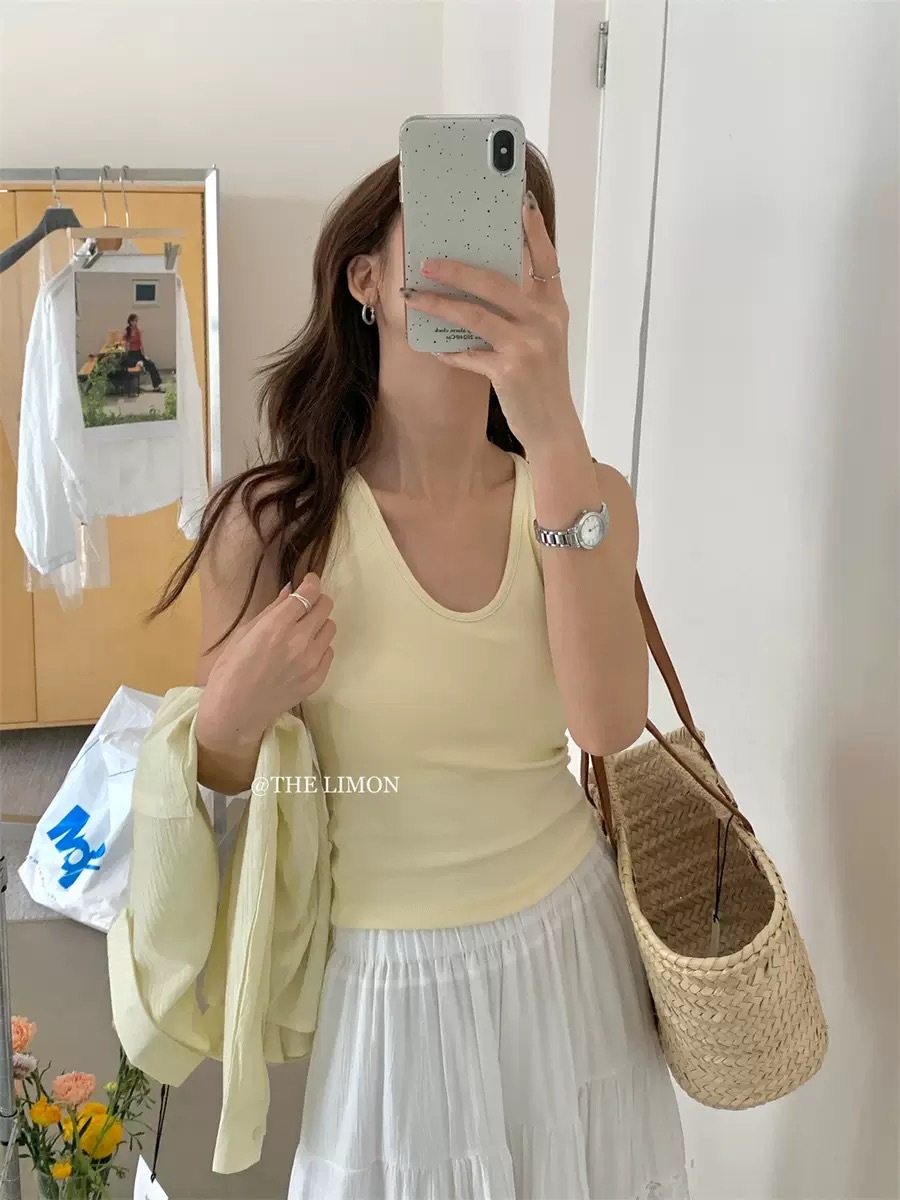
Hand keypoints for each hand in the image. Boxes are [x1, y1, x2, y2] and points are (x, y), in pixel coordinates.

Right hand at [198, 573, 335, 746]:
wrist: (235, 711)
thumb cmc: (231, 669)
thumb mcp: (245, 632)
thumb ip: (272, 609)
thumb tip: (290, 589)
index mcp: (277, 625)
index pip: (308, 593)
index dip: (311, 583)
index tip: (309, 581)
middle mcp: (299, 640)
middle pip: (325, 607)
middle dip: (316, 601)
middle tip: (306, 605)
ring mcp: (311, 661)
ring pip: (330, 628)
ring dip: (319, 624)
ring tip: (303, 631)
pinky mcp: (317, 678)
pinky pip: (329, 652)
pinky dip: (319, 647)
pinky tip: (303, 653)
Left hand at [402, 193, 575, 445]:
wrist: (553, 427)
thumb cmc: (543, 380)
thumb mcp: (544, 339)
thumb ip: (525, 310)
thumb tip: (485, 281)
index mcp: (554, 308)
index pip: (546, 260)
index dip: (534, 231)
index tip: (520, 205)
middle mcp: (545, 321)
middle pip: (496, 282)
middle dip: (456, 269)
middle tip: (426, 261)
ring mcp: (528, 345)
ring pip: (475, 314)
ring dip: (438, 304)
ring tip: (412, 296)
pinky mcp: (510, 370)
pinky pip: (468, 353)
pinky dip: (448, 349)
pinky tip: (431, 345)